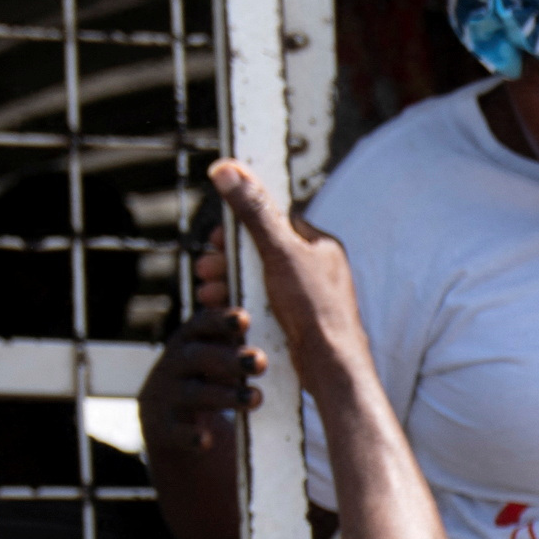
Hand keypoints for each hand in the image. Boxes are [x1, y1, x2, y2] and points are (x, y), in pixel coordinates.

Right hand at [137, 239, 264, 489]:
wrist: (172, 424)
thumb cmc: (211, 377)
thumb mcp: (223, 349)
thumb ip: (245, 329)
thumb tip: (288, 288)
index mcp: (193, 339)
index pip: (204, 323)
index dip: (222, 319)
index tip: (246, 319)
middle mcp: (175, 363)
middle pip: (197, 355)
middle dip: (228, 357)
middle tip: (260, 361)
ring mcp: (166, 395)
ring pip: (192, 393)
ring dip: (223, 394)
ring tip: (256, 399)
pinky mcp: (163, 430)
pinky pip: (175, 433)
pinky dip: (191, 436)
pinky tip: (208, 441)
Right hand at [204, 158, 383, 404]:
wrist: (331, 368)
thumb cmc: (314, 309)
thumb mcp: (279, 252)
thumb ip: (253, 212)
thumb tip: (228, 169)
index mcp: (319, 244)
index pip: (273, 221)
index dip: (240, 227)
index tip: (218, 238)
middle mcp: (316, 267)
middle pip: (261, 251)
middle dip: (229, 259)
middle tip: (207, 268)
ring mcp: (307, 295)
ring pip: (258, 279)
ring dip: (229, 282)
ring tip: (209, 291)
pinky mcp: (297, 320)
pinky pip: (262, 303)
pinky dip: (241, 303)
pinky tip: (224, 309)